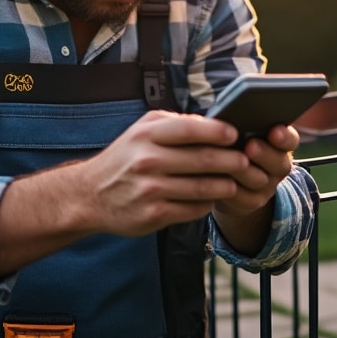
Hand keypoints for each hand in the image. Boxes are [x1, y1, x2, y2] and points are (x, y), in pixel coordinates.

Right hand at [73, 110, 252, 236]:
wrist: (90, 195)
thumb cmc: (125, 158)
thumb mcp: (141, 131)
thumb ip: (174, 124)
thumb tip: (213, 122)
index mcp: (147, 135)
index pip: (191, 129)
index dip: (218, 132)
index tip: (235, 134)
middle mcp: (147, 160)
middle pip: (204, 160)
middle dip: (232, 160)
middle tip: (246, 161)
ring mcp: (150, 190)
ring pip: (203, 187)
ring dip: (226, 185)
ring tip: (235, 181)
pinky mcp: (153, 215)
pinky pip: (193, 209)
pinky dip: (207, 203)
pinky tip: (211, 198)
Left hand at [213, 125, 297, 218]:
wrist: (230, 179)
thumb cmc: (234, 145)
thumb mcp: (241, 133)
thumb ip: (242, 124)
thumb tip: (230, 111)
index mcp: (280, 144)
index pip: (290, 139)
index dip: (284, 137)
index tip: (274, 131)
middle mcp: (278, 166)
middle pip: (279, 163)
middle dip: (264, 154)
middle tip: (250, 146)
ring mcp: (267, 186)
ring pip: (258, 180)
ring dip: (243, 171)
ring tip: (228, 161)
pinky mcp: (252, 202)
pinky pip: (242, 197)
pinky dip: (228, 187)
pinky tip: (216, 178)